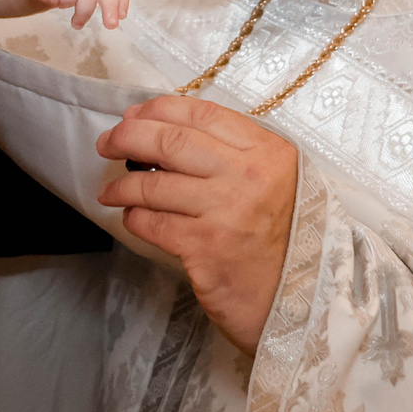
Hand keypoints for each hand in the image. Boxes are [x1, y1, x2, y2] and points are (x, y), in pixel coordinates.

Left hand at [96, 96, 300, 352]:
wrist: (306, 302)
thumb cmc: (287, 241)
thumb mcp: (278, 182)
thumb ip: (235, 155)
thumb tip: (164, 130)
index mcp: (269, 152)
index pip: (202, 114)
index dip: (158, 110)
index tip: (133, 115)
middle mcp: (249, 176)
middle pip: (171, 141)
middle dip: (128, 137)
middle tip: (106, 143)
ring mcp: (226, 211)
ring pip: (154, 183)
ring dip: (123, 184)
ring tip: (110, 190)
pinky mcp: (206, 248)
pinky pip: (153, 223)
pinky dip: (134, 217)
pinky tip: (131, 218)